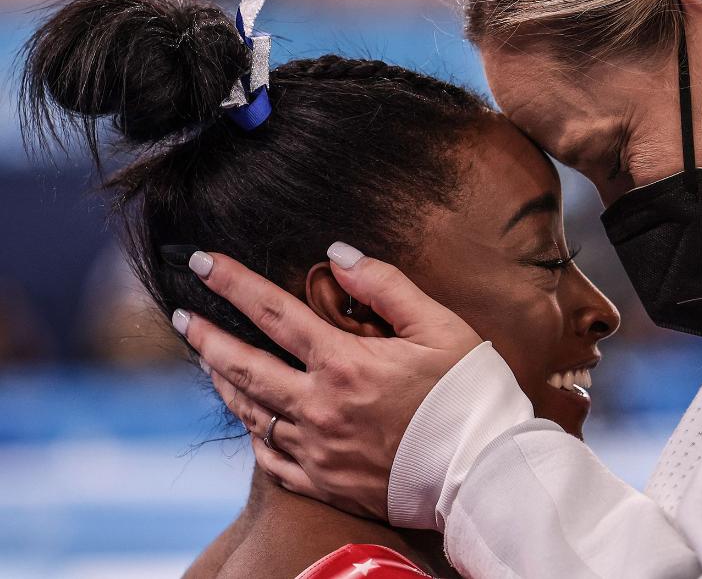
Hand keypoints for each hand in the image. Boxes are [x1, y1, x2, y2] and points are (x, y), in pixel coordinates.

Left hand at [174, 242, 481, 519]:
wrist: (483, 470)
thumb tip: (339, 254)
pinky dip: (255, 435)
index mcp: (345, 364)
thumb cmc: (468, 393)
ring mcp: (318, 450)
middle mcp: (320, 407)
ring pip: (251, 413)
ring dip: (225, 383)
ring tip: (208, 362)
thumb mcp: (439, 327)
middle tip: (182, 318)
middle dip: (207, 338)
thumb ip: (386, 286)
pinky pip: (272, 460)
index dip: (233, 284)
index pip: (273, 313)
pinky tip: (251, 420)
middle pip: (245, 367)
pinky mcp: (326, 483)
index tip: (202, 262)